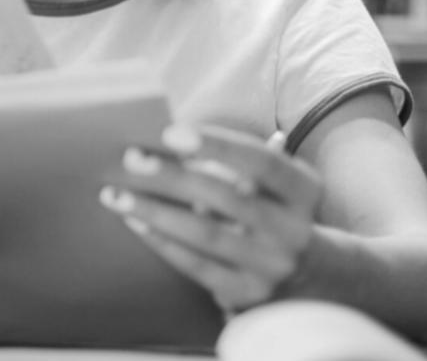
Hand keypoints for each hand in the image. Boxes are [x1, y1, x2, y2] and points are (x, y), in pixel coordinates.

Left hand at [100, 124, 322, 313]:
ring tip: (114, 194)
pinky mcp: (247, 293)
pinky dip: (162, 241)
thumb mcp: (273, 183)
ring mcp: (271, 265)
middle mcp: (293, 229)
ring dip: (154, 211)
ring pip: (206, 234)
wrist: (312, 275)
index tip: (168, 133)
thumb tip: (167, 142)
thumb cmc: (272, 208)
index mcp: (303, 190)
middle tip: (130, 158)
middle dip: (173, 176)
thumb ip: (234, 161)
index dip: (217, 145)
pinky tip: (133, 222)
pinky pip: (196, 265)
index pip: (262, 162)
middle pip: (227, 197)